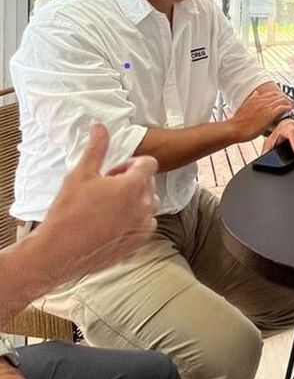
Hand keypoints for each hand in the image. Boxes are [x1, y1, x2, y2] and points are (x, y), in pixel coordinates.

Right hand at [31, 124, 158, 285]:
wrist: (60, 251)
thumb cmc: (68, 212)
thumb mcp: (80, 174)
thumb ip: (96, 149)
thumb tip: (100, 127)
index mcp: (134, 186)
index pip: (149, 164)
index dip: (131, 164)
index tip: (113, 172)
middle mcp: (145, 206)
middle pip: (149, 184)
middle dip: (131, 182)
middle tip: (105, 189)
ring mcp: (144, 226)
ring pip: (148, 206)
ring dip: (134, 203)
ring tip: (107, 208)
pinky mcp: (140, 243)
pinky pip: (144, 226)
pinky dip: (133, 221)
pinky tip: (110, 224)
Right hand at [229, 84, 293, 140]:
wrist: (234, 129)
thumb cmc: (237, 122)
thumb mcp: (243, 107)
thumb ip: (251, 100)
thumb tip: (255, 94)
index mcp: (255, 99)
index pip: (271, 94)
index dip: (278, 96)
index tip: (283, 99)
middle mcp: (261, 101)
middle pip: (277, 96)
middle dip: (285, 99)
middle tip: (291, 102)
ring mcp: (265, 107)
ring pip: (281, 100)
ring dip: (288, 102)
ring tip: (293, 105)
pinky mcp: (268, 115)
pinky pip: (281, 107)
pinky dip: (287, 107)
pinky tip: (291, 108)